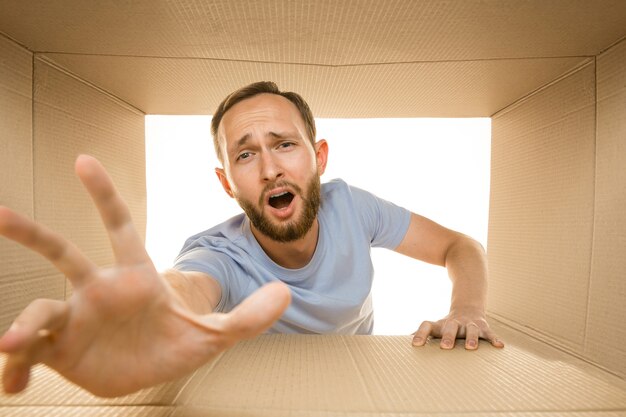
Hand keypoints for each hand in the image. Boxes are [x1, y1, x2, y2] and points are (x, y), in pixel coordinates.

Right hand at [0, 155, 290, 396]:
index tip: (83, 161)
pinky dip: (18, 368)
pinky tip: (14, 384)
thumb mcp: (218, 332)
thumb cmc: (180, 340)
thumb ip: (250, 315)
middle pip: (61, 252)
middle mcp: (98, 290)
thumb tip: (286, 292)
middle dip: (30, 232)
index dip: (103, 195)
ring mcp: (76, 320)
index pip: (119, 226)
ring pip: (39, 312)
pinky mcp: (60, 352)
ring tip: (11, 345)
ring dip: (22, 326)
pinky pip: (31, 355)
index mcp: (136, 276)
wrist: (154, 369)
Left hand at [411, 308, 503, 349]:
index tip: (414, 345)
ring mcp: (469, 324)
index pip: (427, 326)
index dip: (420, 334)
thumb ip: (421, 335)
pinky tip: (499, 346)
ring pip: (471, 330)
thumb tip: (399, 343)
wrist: (467, 308)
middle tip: (445, 347)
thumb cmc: (447, 325)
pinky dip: (494, 339)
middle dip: (448, 337)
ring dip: (471, 338)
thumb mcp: (435, 328)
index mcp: (440, 325)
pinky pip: (489, 334)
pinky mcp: (483, 327)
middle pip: (450, 327)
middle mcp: (454, 323)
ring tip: (471, 348)